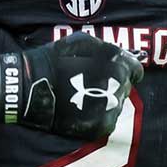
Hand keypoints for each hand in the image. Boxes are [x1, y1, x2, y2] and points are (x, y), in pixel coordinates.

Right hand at [0, 33, 143, 138]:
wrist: (31, 86)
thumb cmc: (55, 59)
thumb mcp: (83, 41)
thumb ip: (107, 49)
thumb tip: (125, 55)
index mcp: (116, 61)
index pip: (136, 70)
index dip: (125, 72)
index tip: (113, 74)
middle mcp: (118, 83)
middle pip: (125, 88)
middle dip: (113, 86)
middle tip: (91, 85)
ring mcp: (111, 105)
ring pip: (117, 105)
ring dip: (105, 102)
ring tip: (83, 98)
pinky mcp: (101, 125)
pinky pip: (107, 121)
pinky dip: (97, 118)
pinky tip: (81, 111)